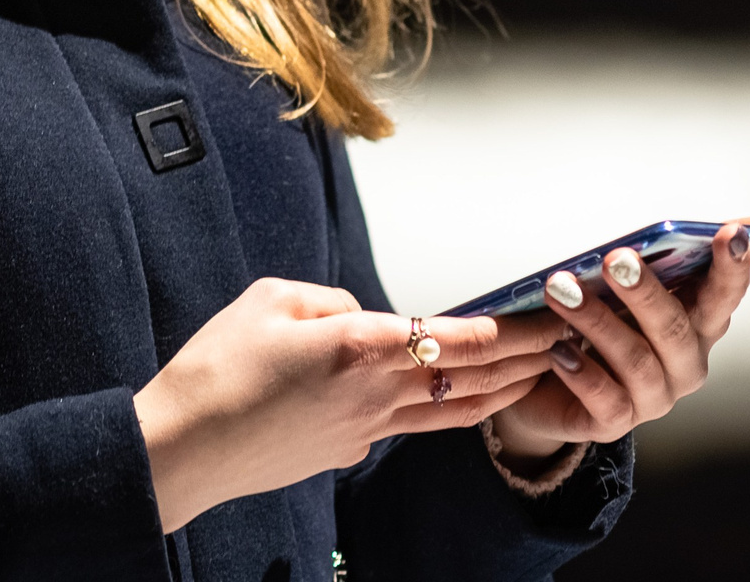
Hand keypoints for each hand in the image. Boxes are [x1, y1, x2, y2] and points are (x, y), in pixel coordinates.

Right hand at [135, 277, 565, 532]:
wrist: (186, 448)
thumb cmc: (217, 367)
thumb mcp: (270, 299)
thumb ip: (331, 301)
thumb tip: (363, 318)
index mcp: (358, 347)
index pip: (450, 336)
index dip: (503, 327)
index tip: (542, 316)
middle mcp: (374, 394)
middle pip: (466, 377)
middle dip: (521, 358)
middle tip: (563, 341)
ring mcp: (364, 430)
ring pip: (449, 411)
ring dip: (498, 392)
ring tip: (532, 376)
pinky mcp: (346, 451)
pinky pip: (407, 425)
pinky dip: (443, 411)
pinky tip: (452, 399)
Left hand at [491, 217, 749, 465]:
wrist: (550, 387)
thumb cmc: (600, 323)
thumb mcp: (627, 285)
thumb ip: (663, 254)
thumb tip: (723, 228)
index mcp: (698, 322)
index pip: (725, 292)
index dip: (733, 265)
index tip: (730, 233)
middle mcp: (685, 362)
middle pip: (676, 327)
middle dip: (646, 292)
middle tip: (615, 260)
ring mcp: (654, 396)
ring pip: (636, 360)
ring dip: (597, 321)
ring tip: (560, 291)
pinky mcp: (616, 422)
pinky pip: (605, 399)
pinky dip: (581, 372)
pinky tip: (558, 350)